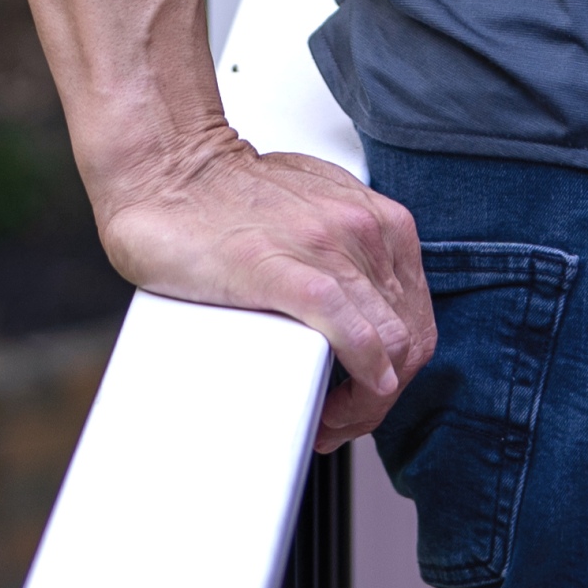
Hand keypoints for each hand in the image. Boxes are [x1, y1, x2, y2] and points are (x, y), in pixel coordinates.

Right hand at [96, 131, 434, 450]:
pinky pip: (354, 338)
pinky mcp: (288, 273)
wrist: (170, 169)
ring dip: (364, 403)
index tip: (363, 394)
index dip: (397, 370)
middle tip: (341, 417)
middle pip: (409, 339)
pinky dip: (357, 381)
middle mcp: (364, 230)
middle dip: (382, 396)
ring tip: (326, 418)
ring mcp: (330, 249)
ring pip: (391, 347)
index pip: (417, 316)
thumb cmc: (228, 196)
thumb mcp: (314, 211)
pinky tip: (333, 404)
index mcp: (377, 219)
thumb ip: (346, 248)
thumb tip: (357, 310)